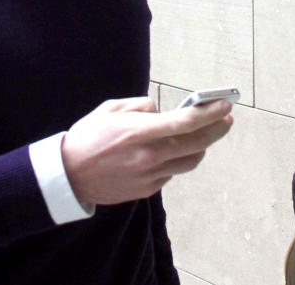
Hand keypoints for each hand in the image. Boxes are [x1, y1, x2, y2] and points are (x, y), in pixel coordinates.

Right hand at [61, 96, 233, 205]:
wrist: (68, 175)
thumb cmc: (88, 136)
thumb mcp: (111, 108)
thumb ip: (141, 106)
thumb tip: (161, 111)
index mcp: (140, 131)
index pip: (186, 122)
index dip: (210, 113)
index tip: (225, 105)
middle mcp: (149, 155)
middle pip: (197, 143)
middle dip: (217, 129)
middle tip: (226, 119)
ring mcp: (150, 175)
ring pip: (190, 161)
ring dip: (201, 146)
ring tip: (203, 135)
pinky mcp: (147, 189)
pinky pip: (171, 172)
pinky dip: (176, 159)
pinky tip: (170, 151)